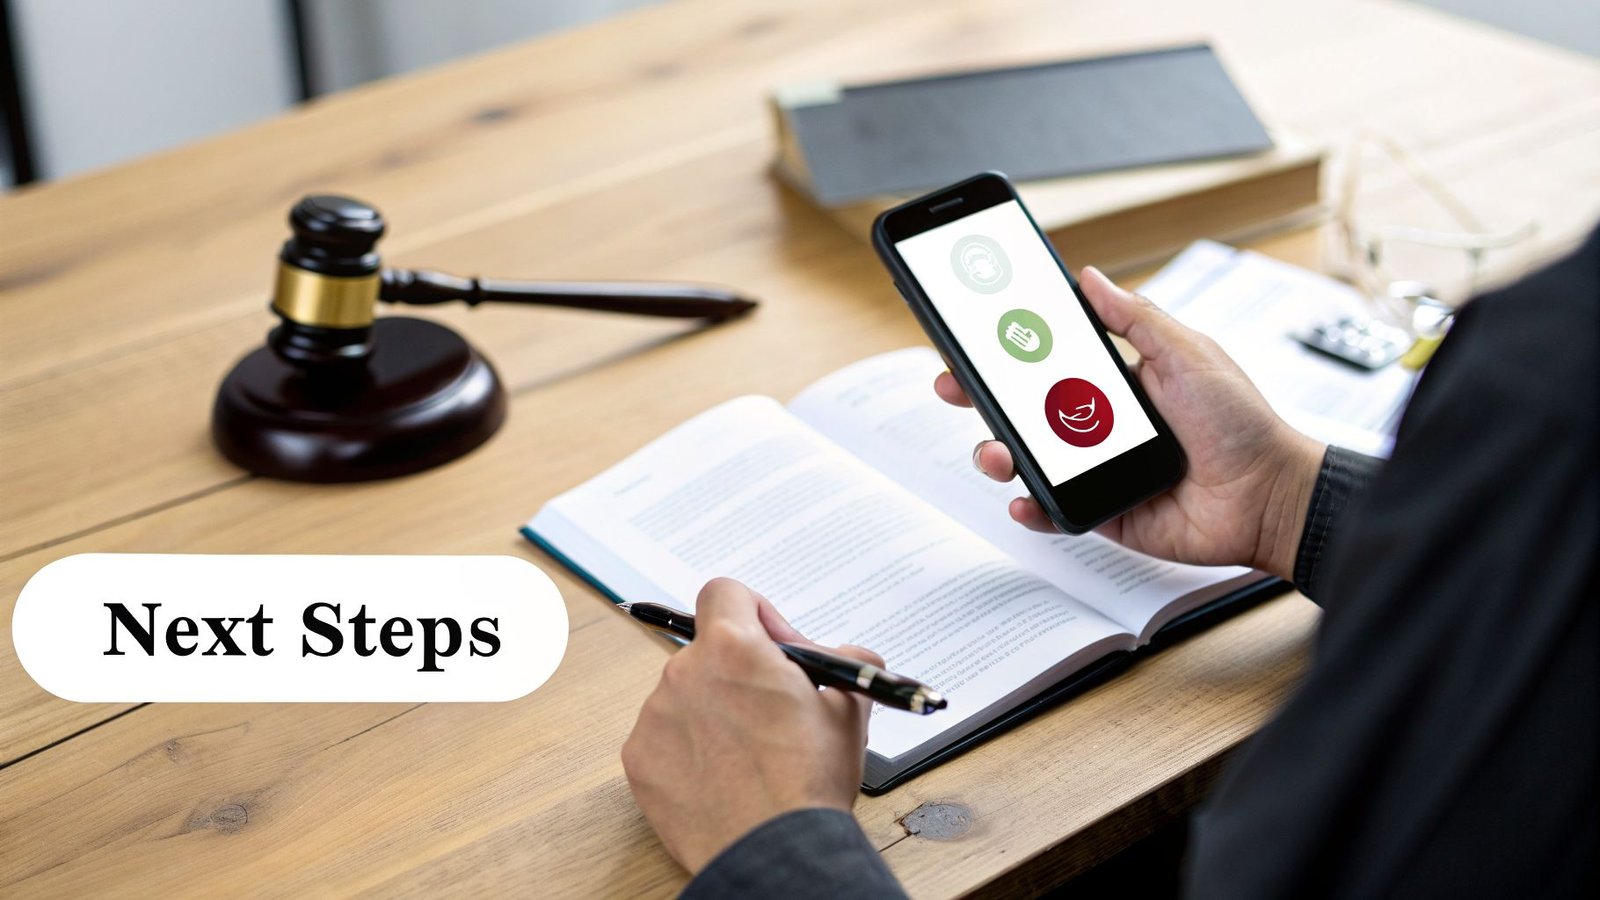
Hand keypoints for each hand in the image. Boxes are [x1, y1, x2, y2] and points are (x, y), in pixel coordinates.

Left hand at [621, 578, 880, 872]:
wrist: (773, 851)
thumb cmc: (809, 781)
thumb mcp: (849, 706)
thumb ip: (844, 661)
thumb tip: (846, 655)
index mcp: (733, 647)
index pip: (725, 592)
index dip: (755, 613)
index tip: (774, 645)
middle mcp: (684, 672)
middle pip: (707, 651)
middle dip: (739, 673)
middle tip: (771, 708)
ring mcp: (655, 717)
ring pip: (685, 696)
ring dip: (714, 712)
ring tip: (749, 754)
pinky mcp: (638, 760)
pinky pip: (663, 738)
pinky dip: (689, 751)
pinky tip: (722, 776)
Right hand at [936, 266, 1324, 579]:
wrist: (1268, 495)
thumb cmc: (1240, 422)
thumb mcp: (1187, 353)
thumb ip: (1135, 318)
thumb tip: (1090, 277)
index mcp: (1118, 382)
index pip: (1049, 361)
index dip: (1008, 350)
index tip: (973, 337)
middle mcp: (1101, 425)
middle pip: (1025, 409)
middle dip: (981, 397)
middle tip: (954, 385)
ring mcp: (1099, 470)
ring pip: (1031, 460)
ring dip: (999, 452)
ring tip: (997, 450)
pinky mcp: (1104, 512)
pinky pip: (1055, 509)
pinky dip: (1032, 507)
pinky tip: (1023, 497)